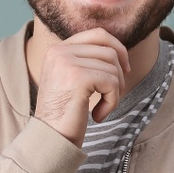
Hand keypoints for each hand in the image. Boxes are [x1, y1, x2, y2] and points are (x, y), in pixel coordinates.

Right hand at [33, 28, 130, 147]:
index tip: (124, 69)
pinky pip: (112, 82)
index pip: (98, 34)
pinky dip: (112, 101)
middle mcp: (59, 51)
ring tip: (102, 107)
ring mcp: (67, 62)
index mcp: (57, 49)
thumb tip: (118, 50)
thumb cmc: (64, 114)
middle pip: (109, 50)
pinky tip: (98, 115)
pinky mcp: (78, 77)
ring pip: (113, 67)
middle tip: (117, 90)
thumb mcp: (71, 79)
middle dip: (120, 71)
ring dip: (115, 91)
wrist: (49, 138)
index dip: (117, 49)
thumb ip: (86, 61)